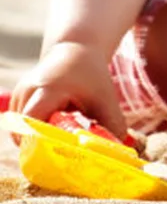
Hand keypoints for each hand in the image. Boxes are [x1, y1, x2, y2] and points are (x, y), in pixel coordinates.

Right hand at [9, 40, 128, 140]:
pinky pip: (20, 125)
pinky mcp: (17, 100)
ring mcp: (19, 96)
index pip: (32, 122)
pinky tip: (53, 128)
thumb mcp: (106, 99)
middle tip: (61, 153)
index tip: (59, 152)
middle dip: (40, 145)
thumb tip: (113, 150)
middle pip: (23, 130)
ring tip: (60, 134)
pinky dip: (34, 132)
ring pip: (20, 130)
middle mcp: (27, 92)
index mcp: (47, 90)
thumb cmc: (91, 76)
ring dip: (37, 138)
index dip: (41, 141)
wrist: (76, 51)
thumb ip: (111, 125)